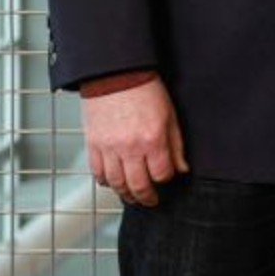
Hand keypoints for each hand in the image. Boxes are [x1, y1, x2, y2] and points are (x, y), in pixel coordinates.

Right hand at [83, 78, 187, 206]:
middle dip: (146, 197)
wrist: (116, 74)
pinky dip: (105, 181)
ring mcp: (108, 147)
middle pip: (138, 184)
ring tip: (132, 197)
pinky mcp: (92, 144)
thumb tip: (182, 168)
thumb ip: (176, 145)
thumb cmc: (145, 90)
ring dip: (125, 194)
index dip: (166, 179)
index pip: (161, 174)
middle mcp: (129, 147)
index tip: (167, 178)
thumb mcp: (170, 115)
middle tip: (150, 201)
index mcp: (152, 139)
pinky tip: (112, 183)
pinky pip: (97, 172)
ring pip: (116, 183)